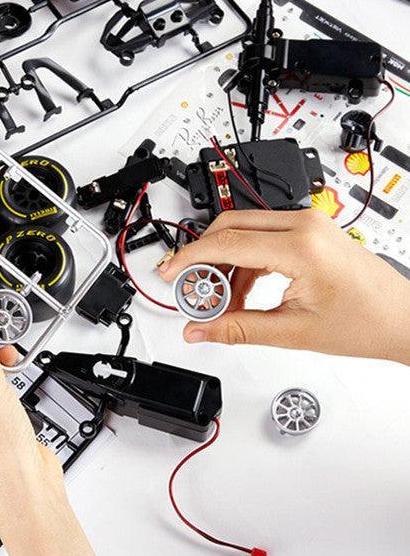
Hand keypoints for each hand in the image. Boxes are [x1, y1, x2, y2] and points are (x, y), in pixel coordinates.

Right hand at [159, 208, 409, 363]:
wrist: (402, 318)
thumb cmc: (367, 322)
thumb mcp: (294, 332)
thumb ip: (238, 329)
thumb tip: (199, 331)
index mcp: (301, 245)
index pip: (227, 243)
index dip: (191, 260)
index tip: (169, 275)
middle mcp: (303, 224)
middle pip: (229, 226)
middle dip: (203, 258)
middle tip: (189, 290)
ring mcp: (307, 223)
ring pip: (244, 230)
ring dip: (225, 262)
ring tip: (219, 301)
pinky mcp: (309, 229)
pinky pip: (262, 235)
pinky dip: (245, 260)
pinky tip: (241, 290)